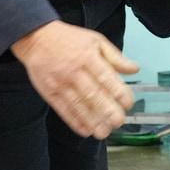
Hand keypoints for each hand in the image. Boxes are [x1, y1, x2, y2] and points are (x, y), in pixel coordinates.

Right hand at [10, 21, 138, 138]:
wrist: (34, 37)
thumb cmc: (69, 39)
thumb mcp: (95, 40)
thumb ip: (116, 57)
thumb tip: (135, 69)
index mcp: (88, 57)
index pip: (105, 77)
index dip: (118, 92)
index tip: (128, 104)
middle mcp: (74, 71)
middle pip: (92, 94)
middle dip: (106, 110)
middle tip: (119, 122)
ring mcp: (60, 83)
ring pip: (77, 105)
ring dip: (91, 121)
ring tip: (104, 132)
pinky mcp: (48, 92)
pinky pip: (62, 109)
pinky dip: (74, 121)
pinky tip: (85, 130)